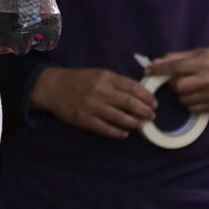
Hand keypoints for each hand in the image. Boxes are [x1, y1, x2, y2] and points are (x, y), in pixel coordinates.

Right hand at [30, 66, 156, 138]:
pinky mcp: (83, 119)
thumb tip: (142, 94)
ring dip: (134, 122)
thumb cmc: (82, 81)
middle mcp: (100, 91)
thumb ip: (119, 83)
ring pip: (120, 117)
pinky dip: (118, 133)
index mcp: (106, 78)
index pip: (133, 87)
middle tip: (152, 116)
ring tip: (141, 124)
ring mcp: (91, 106)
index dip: (147, 97)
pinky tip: (125, 134)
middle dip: (144, 111)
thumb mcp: (100, 75)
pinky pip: (105, 128)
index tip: (154, 103)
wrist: (54, 87)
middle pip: (129, 103)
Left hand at [150, 48, 208, 112]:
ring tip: (189, 87)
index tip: (149, 71)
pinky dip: (190, 102)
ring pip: (184, 100)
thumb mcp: (196, 53)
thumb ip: (175, 58)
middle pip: (178, 87)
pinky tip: (196, 94)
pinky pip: (193, 108)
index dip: (159, 70)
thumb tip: (153, 64)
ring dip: (181, 94)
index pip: (175, 68)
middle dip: (173, 84)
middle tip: (178, 80)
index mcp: (204, 63)